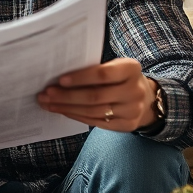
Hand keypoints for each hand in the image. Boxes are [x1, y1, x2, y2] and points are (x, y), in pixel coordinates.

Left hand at [37, 58, 158, 132]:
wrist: (146, 98)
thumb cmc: (120, 78)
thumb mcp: (115, 67)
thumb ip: (95, 70)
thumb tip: (60, 78)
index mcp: (131, 69)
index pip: (103, 74)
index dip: (80, 77)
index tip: (60, 80)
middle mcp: (135, 90)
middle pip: (95, 96)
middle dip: (66, 96)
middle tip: (46, 94)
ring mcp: (132, 110)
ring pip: (93, 111)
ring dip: (67, 108)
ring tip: (48, 103)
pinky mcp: (127, 125)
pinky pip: (96, 121)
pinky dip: (76, 116)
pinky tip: (62, 111)